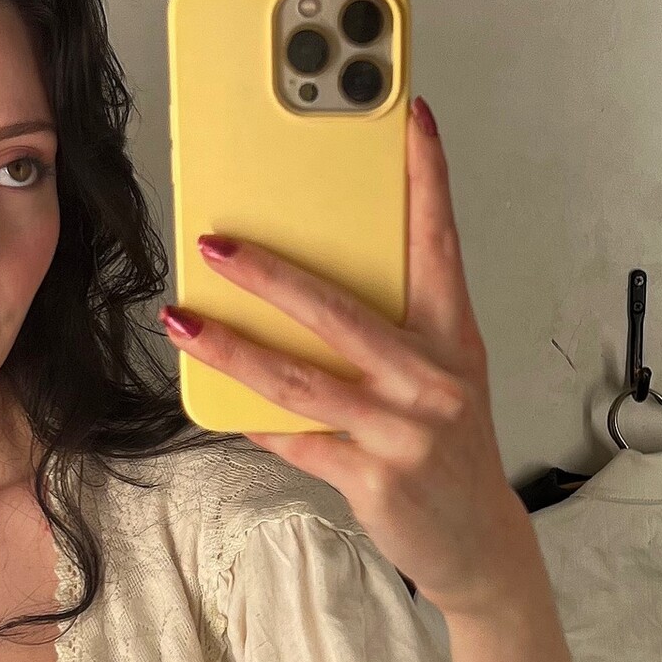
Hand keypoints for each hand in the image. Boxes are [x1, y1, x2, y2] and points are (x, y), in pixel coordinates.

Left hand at [159, 98, 536, 619]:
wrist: (478, 542)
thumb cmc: (447, 449)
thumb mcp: (438, 381)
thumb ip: (387, 338)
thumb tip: (299, 299)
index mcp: (451, 337)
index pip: (440, 243)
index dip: (427, 179)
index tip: (411, 119)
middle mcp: (432, 377)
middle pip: (339, 311)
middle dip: (270, 274)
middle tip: (216, 243)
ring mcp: (405, 429)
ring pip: (300, 378)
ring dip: (233, 347)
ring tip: (184, 320)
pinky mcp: (375, 477)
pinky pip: (296, 440)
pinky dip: (253, 420)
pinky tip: (216, 400)